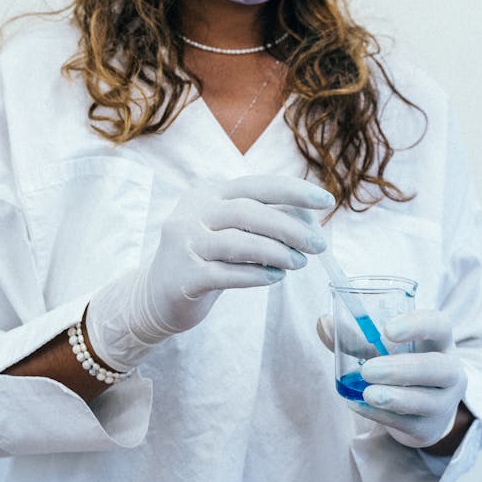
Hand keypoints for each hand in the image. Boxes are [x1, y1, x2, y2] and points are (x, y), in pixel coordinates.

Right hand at [87, 174, 331, 370]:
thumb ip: (260, 222)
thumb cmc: (204, 259)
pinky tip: (274, 278)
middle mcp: (194, 213)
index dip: (294, 191)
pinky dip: (256, 276)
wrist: (155, 295)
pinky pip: (226, 274)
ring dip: (276, 253)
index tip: (326, 201)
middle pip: (248, 212)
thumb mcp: (228, 231)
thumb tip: (309, 222)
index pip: (257, 185)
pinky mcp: (184, 276)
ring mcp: (185, 244)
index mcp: (209, 195)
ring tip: (299, 263)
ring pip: (238, 243)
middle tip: (318, 244)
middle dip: (290, 227)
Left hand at [317, 309, 466, 448]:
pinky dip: (382, 415)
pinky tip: (359, 405)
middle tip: (368, 370)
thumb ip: (353, 335)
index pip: (439, 325)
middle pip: (438, 368)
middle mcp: (450, 371)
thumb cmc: (400, 364)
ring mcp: (443, 402)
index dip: (417, 325)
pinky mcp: (429, 428)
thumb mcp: (383, 347)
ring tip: (367, 393)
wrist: (422, 408)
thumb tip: (323, 322)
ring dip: (395, 398)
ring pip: (426, 401)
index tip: (387, 329)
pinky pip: (408, 424)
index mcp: (439, 341)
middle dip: (403, 369)